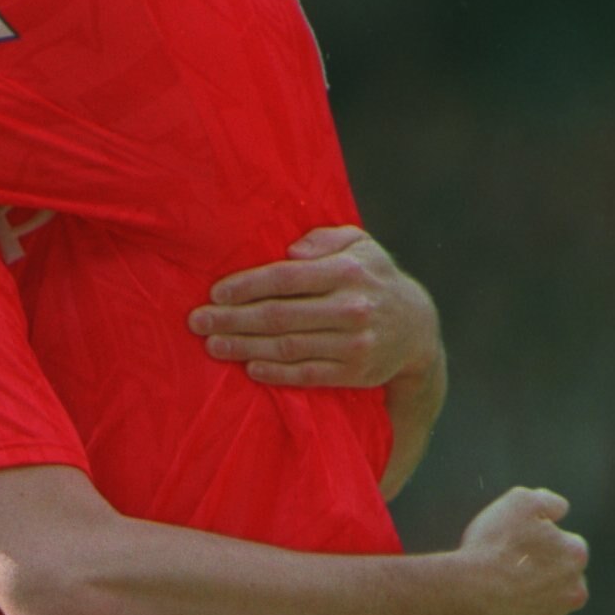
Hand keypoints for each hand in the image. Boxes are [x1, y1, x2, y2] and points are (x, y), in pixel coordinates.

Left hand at [188, 226, 440, 388]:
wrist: (416, 328)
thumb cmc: (373, 278)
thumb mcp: (360, 244)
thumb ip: (325, 239)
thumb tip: (290, 250)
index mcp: (348, 271)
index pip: (286, 278)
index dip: (247, 286)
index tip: (215, 293)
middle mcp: (351, 307)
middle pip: (280, 315)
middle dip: (233, 319)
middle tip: (197, 321)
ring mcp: (354, 343)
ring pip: (288, 347)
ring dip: (245, 347)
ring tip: (212, 344)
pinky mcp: (354, 372)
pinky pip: (307, 375)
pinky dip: (276, 373)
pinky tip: (249, 367)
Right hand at [459, 488, 589, 614]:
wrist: (469, 594)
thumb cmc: (494, 546)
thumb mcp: (520, 502)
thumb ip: (546, 501)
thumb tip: (560, 509)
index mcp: (575, 556)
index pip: (569, 544)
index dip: (542, 541)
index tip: (518, 542)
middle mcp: (574, 592)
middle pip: (562, 579)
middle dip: (543, 573)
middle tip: (508, 565)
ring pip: (545, 606)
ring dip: (529, 598)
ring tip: (496, 588)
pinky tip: (490, 608)